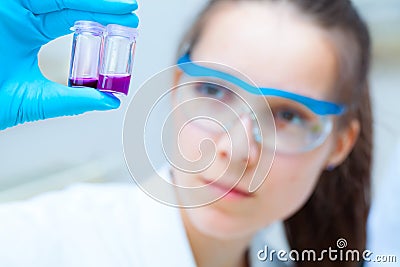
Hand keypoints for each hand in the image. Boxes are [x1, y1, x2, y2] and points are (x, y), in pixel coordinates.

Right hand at [0, 0, 138, 129]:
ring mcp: (10, 6)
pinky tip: (86, 2)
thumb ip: (74, 99)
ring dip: (88, 0)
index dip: (101, 21)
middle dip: (101, 6)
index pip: (73, 22)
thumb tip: (110, 101)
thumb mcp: (40, 98)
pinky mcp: (1, 2)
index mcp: (29, 34)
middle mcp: (21, 15)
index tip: (129, 25)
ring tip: (119, 6)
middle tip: (130, 11)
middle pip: (69, 3)